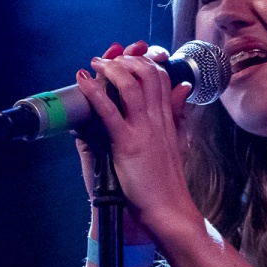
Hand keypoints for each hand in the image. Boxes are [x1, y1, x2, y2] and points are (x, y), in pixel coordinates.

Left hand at [72, 40, 200, 246]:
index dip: (145, 61)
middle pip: (147, 74)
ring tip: (96, 63)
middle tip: (109, 57)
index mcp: (167, 120)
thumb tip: (183, 88)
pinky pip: (110, 111)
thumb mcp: (176, 141)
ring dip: (111, 68)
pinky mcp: (128, 144)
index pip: (161, 77)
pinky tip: (83, 81)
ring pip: (131, 85)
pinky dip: (94, 92)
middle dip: (127, 59)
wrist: (169, 211)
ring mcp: (144, 130)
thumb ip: (176, 113)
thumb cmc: (167, 183)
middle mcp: (158, 120)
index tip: (130, 54)